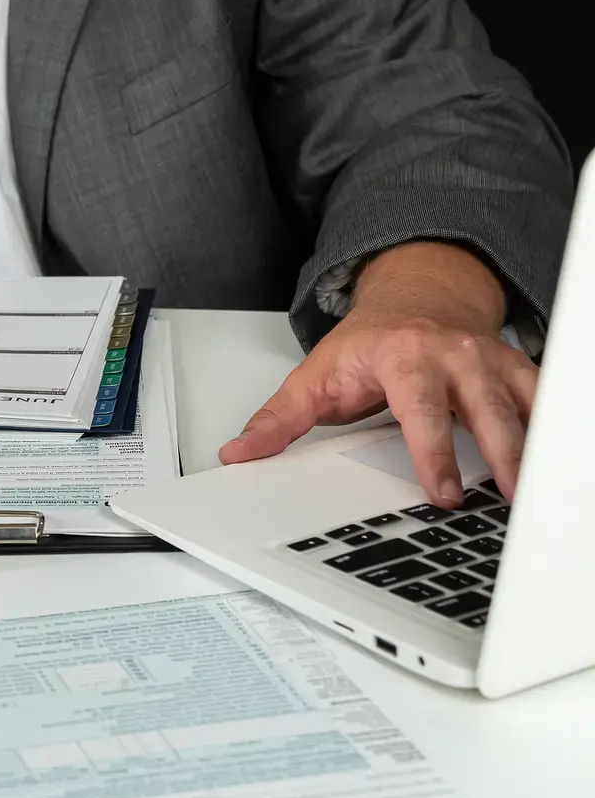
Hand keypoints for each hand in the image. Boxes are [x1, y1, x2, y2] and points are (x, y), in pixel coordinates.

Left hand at [220, 242, 535, 504]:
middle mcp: (454, 354)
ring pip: (525, 405)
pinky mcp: (518, 370)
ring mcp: (492, 360)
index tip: (441, 491)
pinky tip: (557, 466)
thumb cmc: (367, 343)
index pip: (420, 408)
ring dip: (537, 449)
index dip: (432, 452)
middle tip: (510, 500)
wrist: (414, 297)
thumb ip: (278, 419)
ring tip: (542, 495)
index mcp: (403, 355)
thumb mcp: (314, 376)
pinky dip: (553, 430)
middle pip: (486, 408)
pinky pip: (545, 400)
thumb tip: (240, 452)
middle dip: (502, 455)